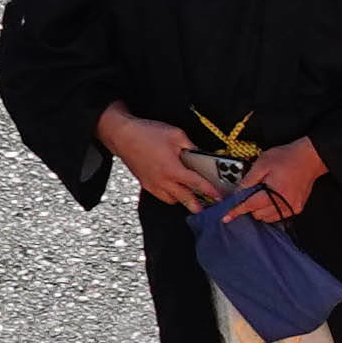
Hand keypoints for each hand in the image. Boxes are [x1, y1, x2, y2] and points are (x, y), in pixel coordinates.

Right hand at [98, 107, 221, 211]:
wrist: (121, 135)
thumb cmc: (147, 133)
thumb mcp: (176, 135)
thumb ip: (192, 147)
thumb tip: (203, 155)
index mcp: (172, 169)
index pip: (196, 184)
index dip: (210, 191)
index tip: (219, 197)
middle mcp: (162, 180)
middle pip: (184, 198)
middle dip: (197, 205)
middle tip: (208, 209)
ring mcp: (152, 183)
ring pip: (171, 199)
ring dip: (182, 200)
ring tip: (193, 199)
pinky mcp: (144, 183)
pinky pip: (160, 196)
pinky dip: (169, 196)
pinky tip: (175, 191)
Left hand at [228, 135, 328, 221]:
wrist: (310, 158)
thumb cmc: (287, 158)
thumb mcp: (262, 164)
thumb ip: (248, 180)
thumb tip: (236, 193)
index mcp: (274, 192)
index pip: (250, 205)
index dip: (236, 211)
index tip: (226, 217)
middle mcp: (284, 204)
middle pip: (258, 215)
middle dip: (250, 206)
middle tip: (251, 193)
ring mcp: (292, 208)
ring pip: (268, 218)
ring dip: (260, 210)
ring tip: (263, 194)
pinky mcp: (297, 208)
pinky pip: (278, 216)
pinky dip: (270, 211)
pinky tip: (271, 199)